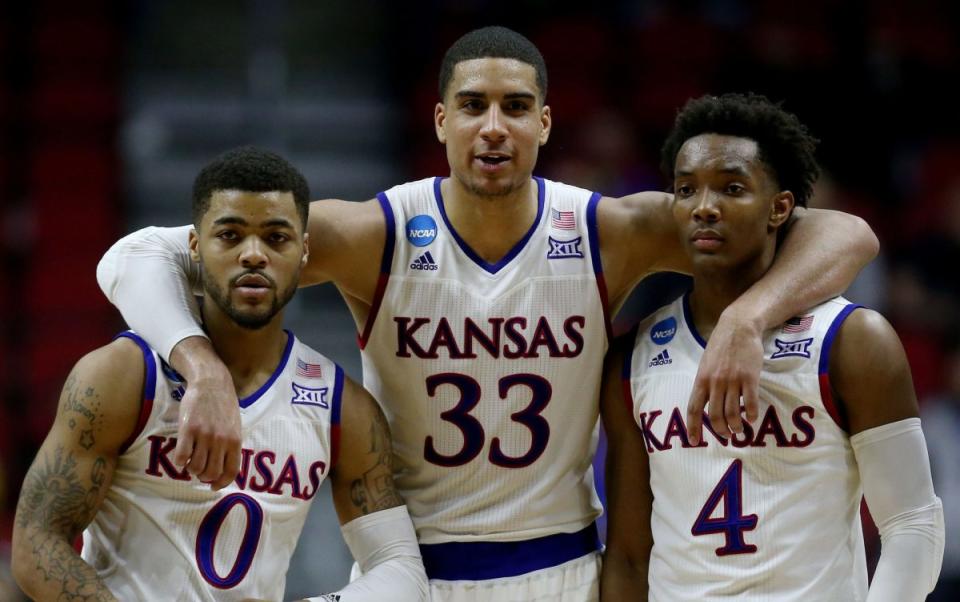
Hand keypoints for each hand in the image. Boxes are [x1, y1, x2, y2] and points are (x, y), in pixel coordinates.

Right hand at [169, 337, 241, 489]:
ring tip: (191, 461)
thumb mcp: (235, 425)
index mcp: (235, 441)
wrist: (211, 382)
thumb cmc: (224, 405)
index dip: (221, 483)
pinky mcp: (188, 429)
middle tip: (199, 471)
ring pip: (195, 467)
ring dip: (191, 469)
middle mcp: (221, 440)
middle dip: (204, 477)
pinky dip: (179, 461)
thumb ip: (230, 445)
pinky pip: (181, 456)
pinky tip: (181, 455)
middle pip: (211, 473)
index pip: (231, 471)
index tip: (213, 486)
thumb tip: (224, 467)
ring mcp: (204, 435)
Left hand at [686, 310, 762, 444]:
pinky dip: (751, 414)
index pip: (694, 409)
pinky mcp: (750, 377)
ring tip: (740, 430)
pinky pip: (750, 403)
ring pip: (733, 413)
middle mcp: (715, 383)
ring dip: (736, 426)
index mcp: (701, 380)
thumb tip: (704, 402)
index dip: (693, 427)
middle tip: (726, 435)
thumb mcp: (705, 364)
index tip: (694, 442)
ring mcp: (732, 380)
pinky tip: (752, 418)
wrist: (738, 327)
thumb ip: (705, 383)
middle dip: (720, 430)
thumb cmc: (721, 346)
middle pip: (715, 416)